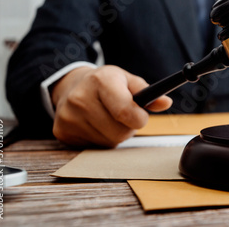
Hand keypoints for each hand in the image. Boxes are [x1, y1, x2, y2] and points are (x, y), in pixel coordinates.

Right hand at [51, 65, 171, 147]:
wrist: (70, 86)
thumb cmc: (105, 84)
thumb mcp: (126, 80)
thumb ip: (147, 92)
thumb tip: (165, 103)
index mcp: (101, 81)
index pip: (125, 111)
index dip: (139, 118)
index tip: (141, 116)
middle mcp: (80, 98)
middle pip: (119, 131)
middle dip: (128, 127)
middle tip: (122, 116)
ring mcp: (68, 116)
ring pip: (108, 142)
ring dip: (114, 134)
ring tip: (107, 118)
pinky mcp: (62, 132)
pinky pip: (93, 148)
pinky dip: (100, 140)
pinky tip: (94, 125)